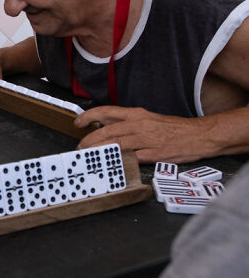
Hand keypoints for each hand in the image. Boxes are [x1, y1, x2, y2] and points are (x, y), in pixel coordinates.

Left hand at [76, 106, 210, 162]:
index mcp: (136, 114)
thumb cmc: (173, 128)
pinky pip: (133, 159)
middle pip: (107, 132)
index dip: (89, 116)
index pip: (106, 112)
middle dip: (89, 140)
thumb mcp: (148, 119)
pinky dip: (120, 162)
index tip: (78, 123)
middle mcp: (139, 125)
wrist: (199, 135)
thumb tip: (107, 127)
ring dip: (100, 152)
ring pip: (116, 145)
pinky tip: (110, 165)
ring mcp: (146, 140)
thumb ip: (128, 123)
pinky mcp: (154, 155)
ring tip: (89, 157)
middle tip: (79, 148)